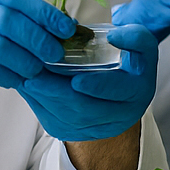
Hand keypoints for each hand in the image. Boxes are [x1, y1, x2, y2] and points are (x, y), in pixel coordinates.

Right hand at [0, 0, 70, 113]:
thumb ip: (1, 14)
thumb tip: (52, 24)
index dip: (43, 13)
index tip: (66, 28)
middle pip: (8, 20)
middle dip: (38, 39)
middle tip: (56, 53)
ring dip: (26, 61)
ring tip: (38, 70)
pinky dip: (8, 75)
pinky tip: (17, 80)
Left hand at [18, 25, 157, 141]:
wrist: (121, 81)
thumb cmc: (128, 56)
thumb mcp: (140, 42)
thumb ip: (133, 37)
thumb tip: (113, 36)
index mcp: (138, 92)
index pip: (119, 91)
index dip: (99, 87)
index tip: (77, 79)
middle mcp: (122, 116)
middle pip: (86, 110)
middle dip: (58, 94)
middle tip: (36, 78)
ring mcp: (100, 129)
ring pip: (68, 119)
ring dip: (45, 100)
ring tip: (28, 80)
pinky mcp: (79, 133)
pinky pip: (57, 123)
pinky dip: (40, 105)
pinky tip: (29, 90)